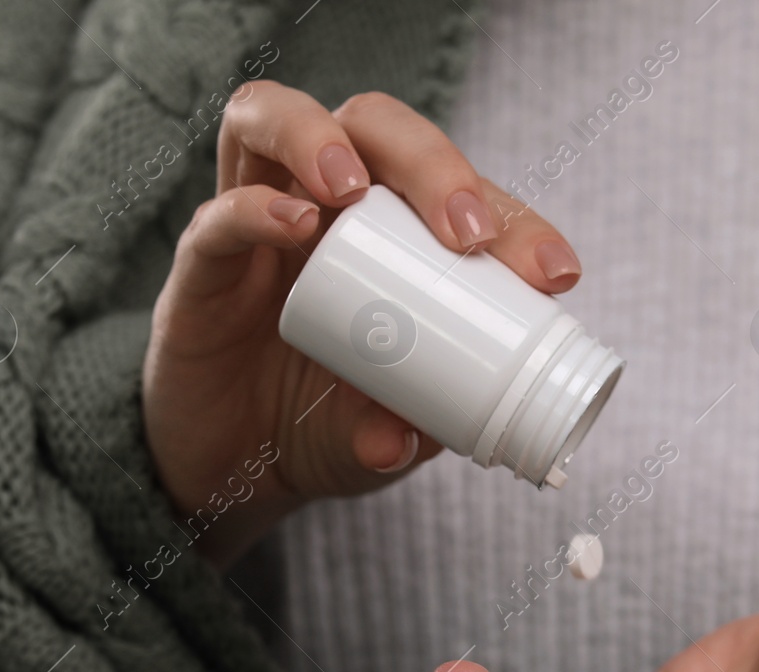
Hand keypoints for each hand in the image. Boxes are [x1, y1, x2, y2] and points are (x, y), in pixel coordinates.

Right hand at [142, 82, 584, 566]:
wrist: (231, 465)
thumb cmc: (325, 427)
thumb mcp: (382, 439)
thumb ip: (401, 436)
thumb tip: (407, 441)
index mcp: (398, 239)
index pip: (459, 195)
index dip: (513, 221)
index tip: (554, 274)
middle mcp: (330, 208)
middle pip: (375, 127)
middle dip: (431, 163)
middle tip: (465, 231)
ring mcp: (261, 224)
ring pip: (278, 118)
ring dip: (321, 138)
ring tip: (352, 189)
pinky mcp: (204, 262)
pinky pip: (219, 212)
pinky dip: (254, 208)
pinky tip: (293, 223)